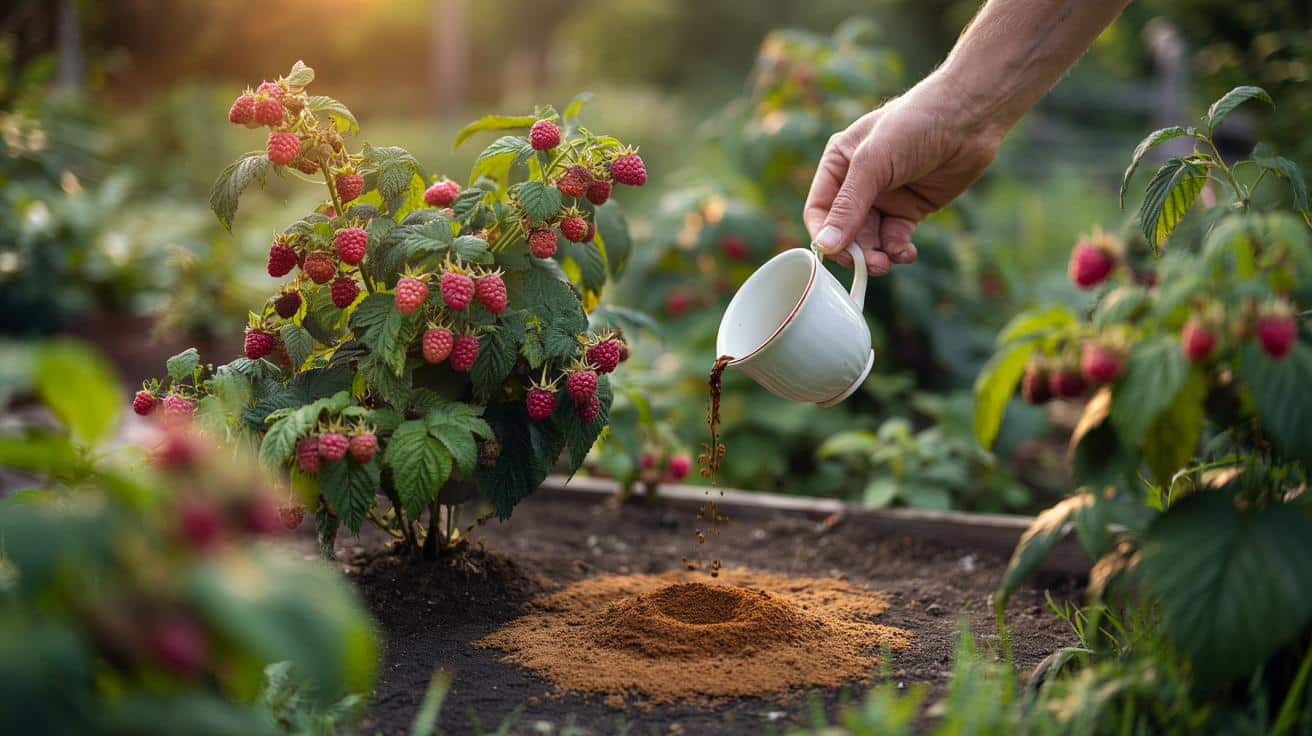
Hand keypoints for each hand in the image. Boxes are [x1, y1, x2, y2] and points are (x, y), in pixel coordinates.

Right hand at [803, 75, 1002, 274]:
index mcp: (839, 165)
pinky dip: (898, 250)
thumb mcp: (873, 162)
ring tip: (889, 261)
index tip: (835, 255)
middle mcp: (859, 184)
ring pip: (870, 240)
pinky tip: (907, 252)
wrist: (969, 116)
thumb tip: (825, 246)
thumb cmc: (915, 124)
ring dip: (877, 255)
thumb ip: (848, 206)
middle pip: (845, 231)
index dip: (824, 235)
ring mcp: (886, 198)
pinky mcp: (911, 209)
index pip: (819, 210)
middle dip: (855, 251)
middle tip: (871, 264)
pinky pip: (895, 239)